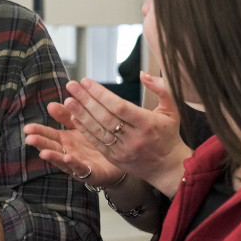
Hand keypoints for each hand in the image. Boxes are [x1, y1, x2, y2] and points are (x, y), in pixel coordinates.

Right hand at [25, 102, 125, 189]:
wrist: (119, 159)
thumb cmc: (96, 143)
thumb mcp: (80, 126)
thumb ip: (67, 116)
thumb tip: (50, 104)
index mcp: (66, 141)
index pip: (49, 135)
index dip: (38, 132)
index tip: (27, 128)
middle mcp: (69, 152)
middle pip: (52, 147)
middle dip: (40, 144)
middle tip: (29, 139)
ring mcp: (78, 164)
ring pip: (63, 160)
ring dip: (53, 157)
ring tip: (43, 152)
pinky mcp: (90, 173)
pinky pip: (81, 168)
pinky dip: (74, 163)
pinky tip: (68, 157)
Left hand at [58, 74, 190, 196]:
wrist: (169, 167)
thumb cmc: (169, 134)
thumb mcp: (172, 109)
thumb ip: (161, 88)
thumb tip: (143, 73)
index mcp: (147, 123)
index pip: (119, 106)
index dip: (101, 93)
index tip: (86, 81)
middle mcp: (134, 138)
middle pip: (105, 117)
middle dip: (86, 100)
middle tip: (71, 86)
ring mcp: (124, 150)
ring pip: (98, 130)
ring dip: (81, 115)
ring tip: (68, 100)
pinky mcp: (116, 159)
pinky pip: (97, 143)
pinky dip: (85, 130)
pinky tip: (74, 118)